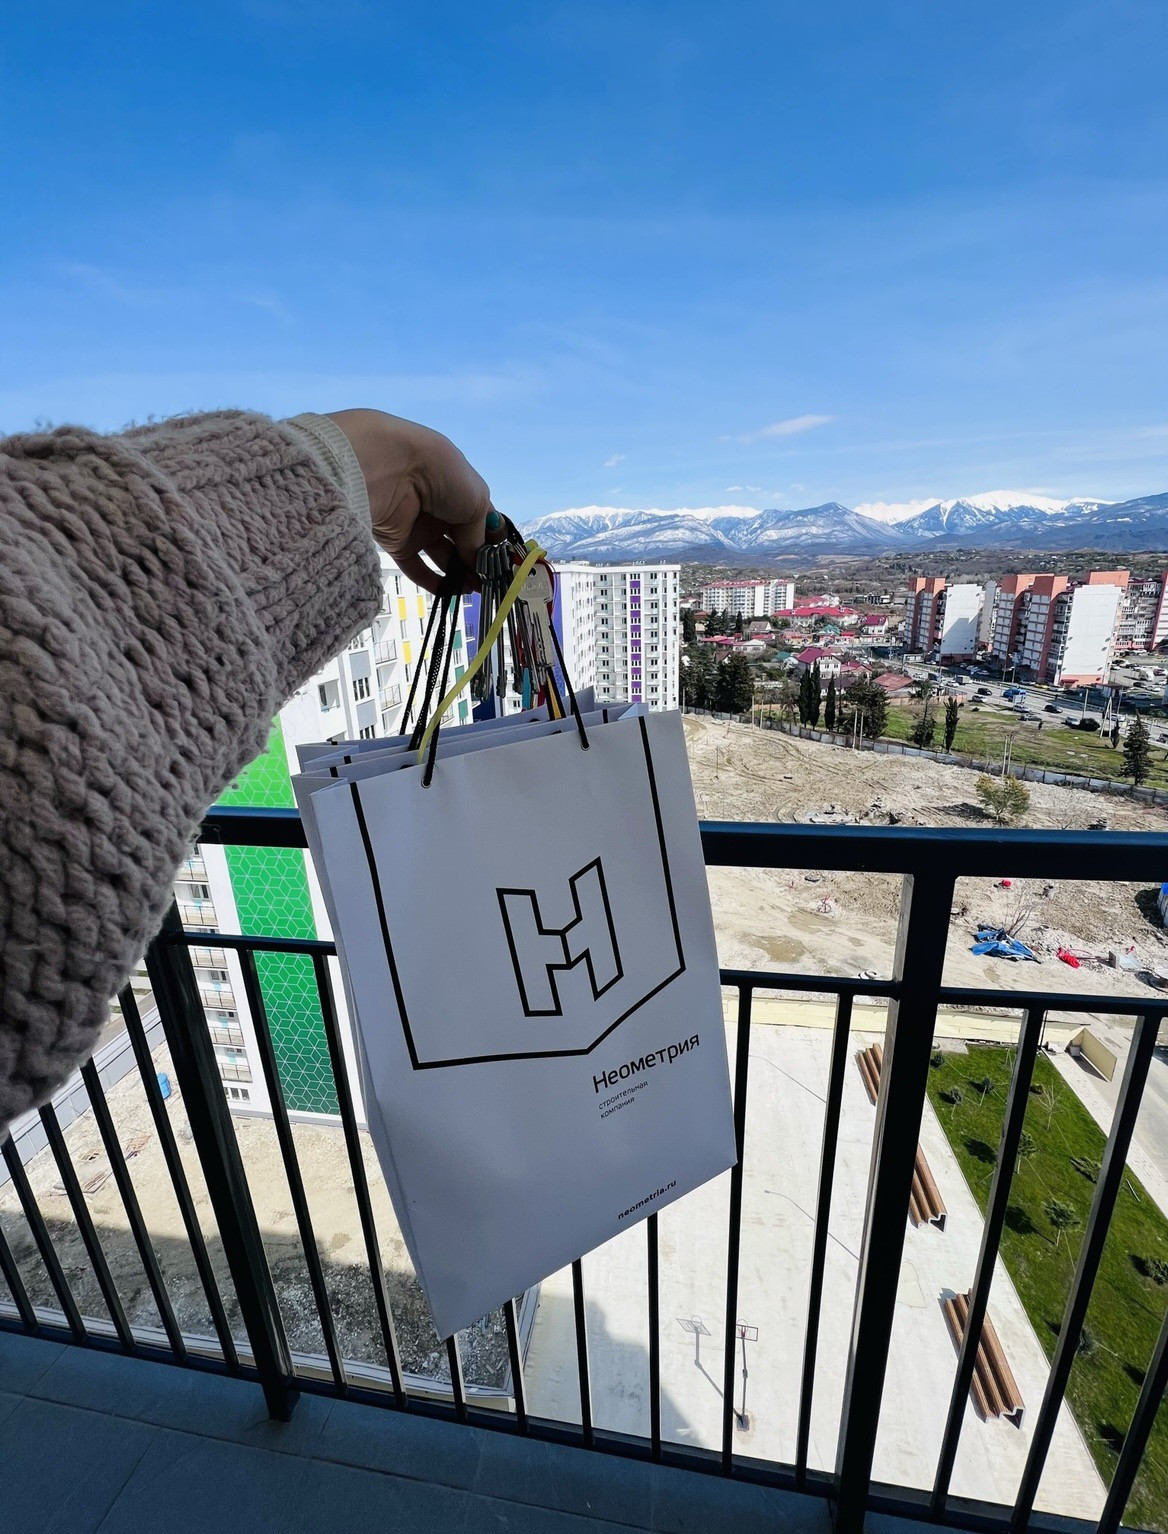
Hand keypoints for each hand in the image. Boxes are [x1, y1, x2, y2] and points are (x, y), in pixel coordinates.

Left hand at [327, 408, 492, 593]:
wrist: (390, 472)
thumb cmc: (442, 476)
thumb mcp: (475, 502)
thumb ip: (478, 535)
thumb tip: (476, 560)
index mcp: (460, 488)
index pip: (481, 517)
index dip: (492, 538)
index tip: (503, 561)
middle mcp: (440, 506)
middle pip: (463, 540)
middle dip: (478, 560)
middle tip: (491, 582)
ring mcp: (418, 525)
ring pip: (442, 555)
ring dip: (460, 573)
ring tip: (476, 590)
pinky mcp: (397, 543)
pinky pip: (417, 567)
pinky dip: (434, 581)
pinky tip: (452, 592)